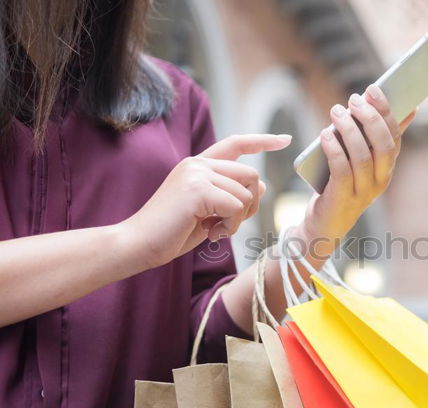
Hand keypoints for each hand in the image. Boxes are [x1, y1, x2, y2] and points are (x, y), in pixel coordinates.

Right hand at [120, 134, 290, 267]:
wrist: (138, 244)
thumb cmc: (172, 232)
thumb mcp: (208, 212)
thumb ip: (231, 196)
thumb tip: (261, 185)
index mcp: (198, 165)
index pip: (236, 143)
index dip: (262, 141)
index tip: (285, 140)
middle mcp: (198, 163)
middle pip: (250, 174)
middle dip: (250, 205)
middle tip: (227, 224)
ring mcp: (197, 174)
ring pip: (246, 193)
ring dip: (238, 219)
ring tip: (214, 230)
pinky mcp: (197, 190)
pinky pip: (236, 206)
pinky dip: (230, 225)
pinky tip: (211, 233)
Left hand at [299, 84, 415, 255]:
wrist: (325, 224)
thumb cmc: (341, 186)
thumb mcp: (360, 161)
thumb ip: (375, 138)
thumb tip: (406, 109)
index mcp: (387, 169)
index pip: (394, 137)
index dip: (386, 112)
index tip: (374, 89)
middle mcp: (380, 181)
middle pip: (383, 146)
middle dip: (370, 118)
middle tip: (354, 99)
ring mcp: (363, 192)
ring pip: (362, 157)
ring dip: (349, 130)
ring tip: (336, 112)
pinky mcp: (342, 198)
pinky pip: (342, 171)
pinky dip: (334, 149)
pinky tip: (325, 134)